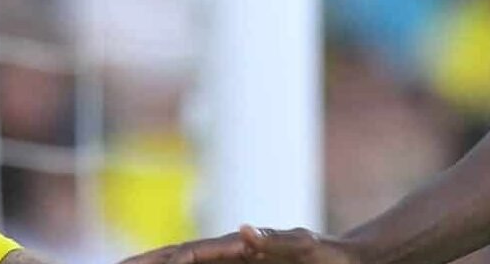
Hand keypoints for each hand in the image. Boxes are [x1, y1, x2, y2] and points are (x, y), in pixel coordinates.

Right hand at [119, 227, 357, 263]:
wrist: (347, 259)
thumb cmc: (327, 254)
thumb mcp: (303, 247)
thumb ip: (273, 240)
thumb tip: (242, 228)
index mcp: (237, 246)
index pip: (184, 253)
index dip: (153, 260)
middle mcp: (229, 251)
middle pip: (175, 257)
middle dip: (142, 262)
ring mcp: (234, 262)